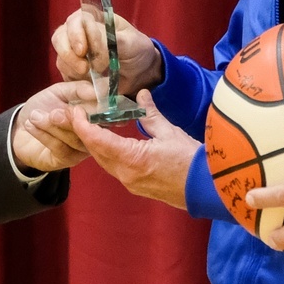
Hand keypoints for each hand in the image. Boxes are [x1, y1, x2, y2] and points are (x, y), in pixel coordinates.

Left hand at [12, 81, 92, 171]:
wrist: (21, 128)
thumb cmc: (43, 107)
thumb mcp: (59, 91)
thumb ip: (78, 89)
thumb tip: (95, 91)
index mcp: (97, 113)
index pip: (105, 113)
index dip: (95, 108)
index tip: (76, 105)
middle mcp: (95, 133)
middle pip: (92, 128)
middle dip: (70, 119)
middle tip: (52, 113)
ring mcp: (83, 149)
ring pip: (75, 138)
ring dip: (51, 126)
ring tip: (34, 116)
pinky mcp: (68, 160)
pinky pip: (61, 148)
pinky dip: (44, 135)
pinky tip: (31, 126)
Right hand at [51, 7, 164, 93]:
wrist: (139, 73)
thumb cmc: (137, 50)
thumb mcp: (132, 43)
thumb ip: (113, 40)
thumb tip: (95, 44)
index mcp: (94, 17)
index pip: (77, 20)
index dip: (78, 34)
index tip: (84, 51)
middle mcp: (79, 30)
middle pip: (60, 36)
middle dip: (69, 52)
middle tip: (84, 67)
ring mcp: (73, 49)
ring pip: (60, 55)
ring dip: (72, 67)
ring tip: (89, 75)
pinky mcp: (72, 67)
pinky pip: (64, 72)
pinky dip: (73, 77)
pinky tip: (87, 81)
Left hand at [68, 89, 197, 208]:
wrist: (207, 189)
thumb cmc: (191, 160)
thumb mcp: (169, 132)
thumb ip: (150, 113)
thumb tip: (141, 94)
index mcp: (132, 159)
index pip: (97, 140)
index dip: (82, 124)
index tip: (76, 110)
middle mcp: (125, 174)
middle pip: (96, 152)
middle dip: (85, 133)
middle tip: (80, 114)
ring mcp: (130, 183)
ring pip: (104, 161)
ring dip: (96, 144)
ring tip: (92, 124)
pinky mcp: (136, 187)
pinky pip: (114, 167)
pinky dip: (107, 153)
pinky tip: (109, 141)